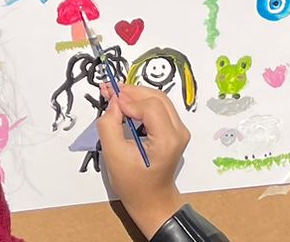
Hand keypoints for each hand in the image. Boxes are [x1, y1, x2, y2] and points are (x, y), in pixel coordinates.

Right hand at [98, 82, 188, 230]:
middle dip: (132, 92)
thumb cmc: (133, 184)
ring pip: (159, 100)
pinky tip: (126, 105)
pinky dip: (142, 103)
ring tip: (115, 95)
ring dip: (137, 95)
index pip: (150, 106)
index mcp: (167, 140)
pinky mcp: (175, 131)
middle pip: (157, 98)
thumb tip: (114, 101)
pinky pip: (160, 108)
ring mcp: (180, 131)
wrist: (151, 200)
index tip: (109, 98)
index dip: (128, 100)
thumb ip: (109, 125)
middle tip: (109, 89)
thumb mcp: (114, 155)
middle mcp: (179, 132)